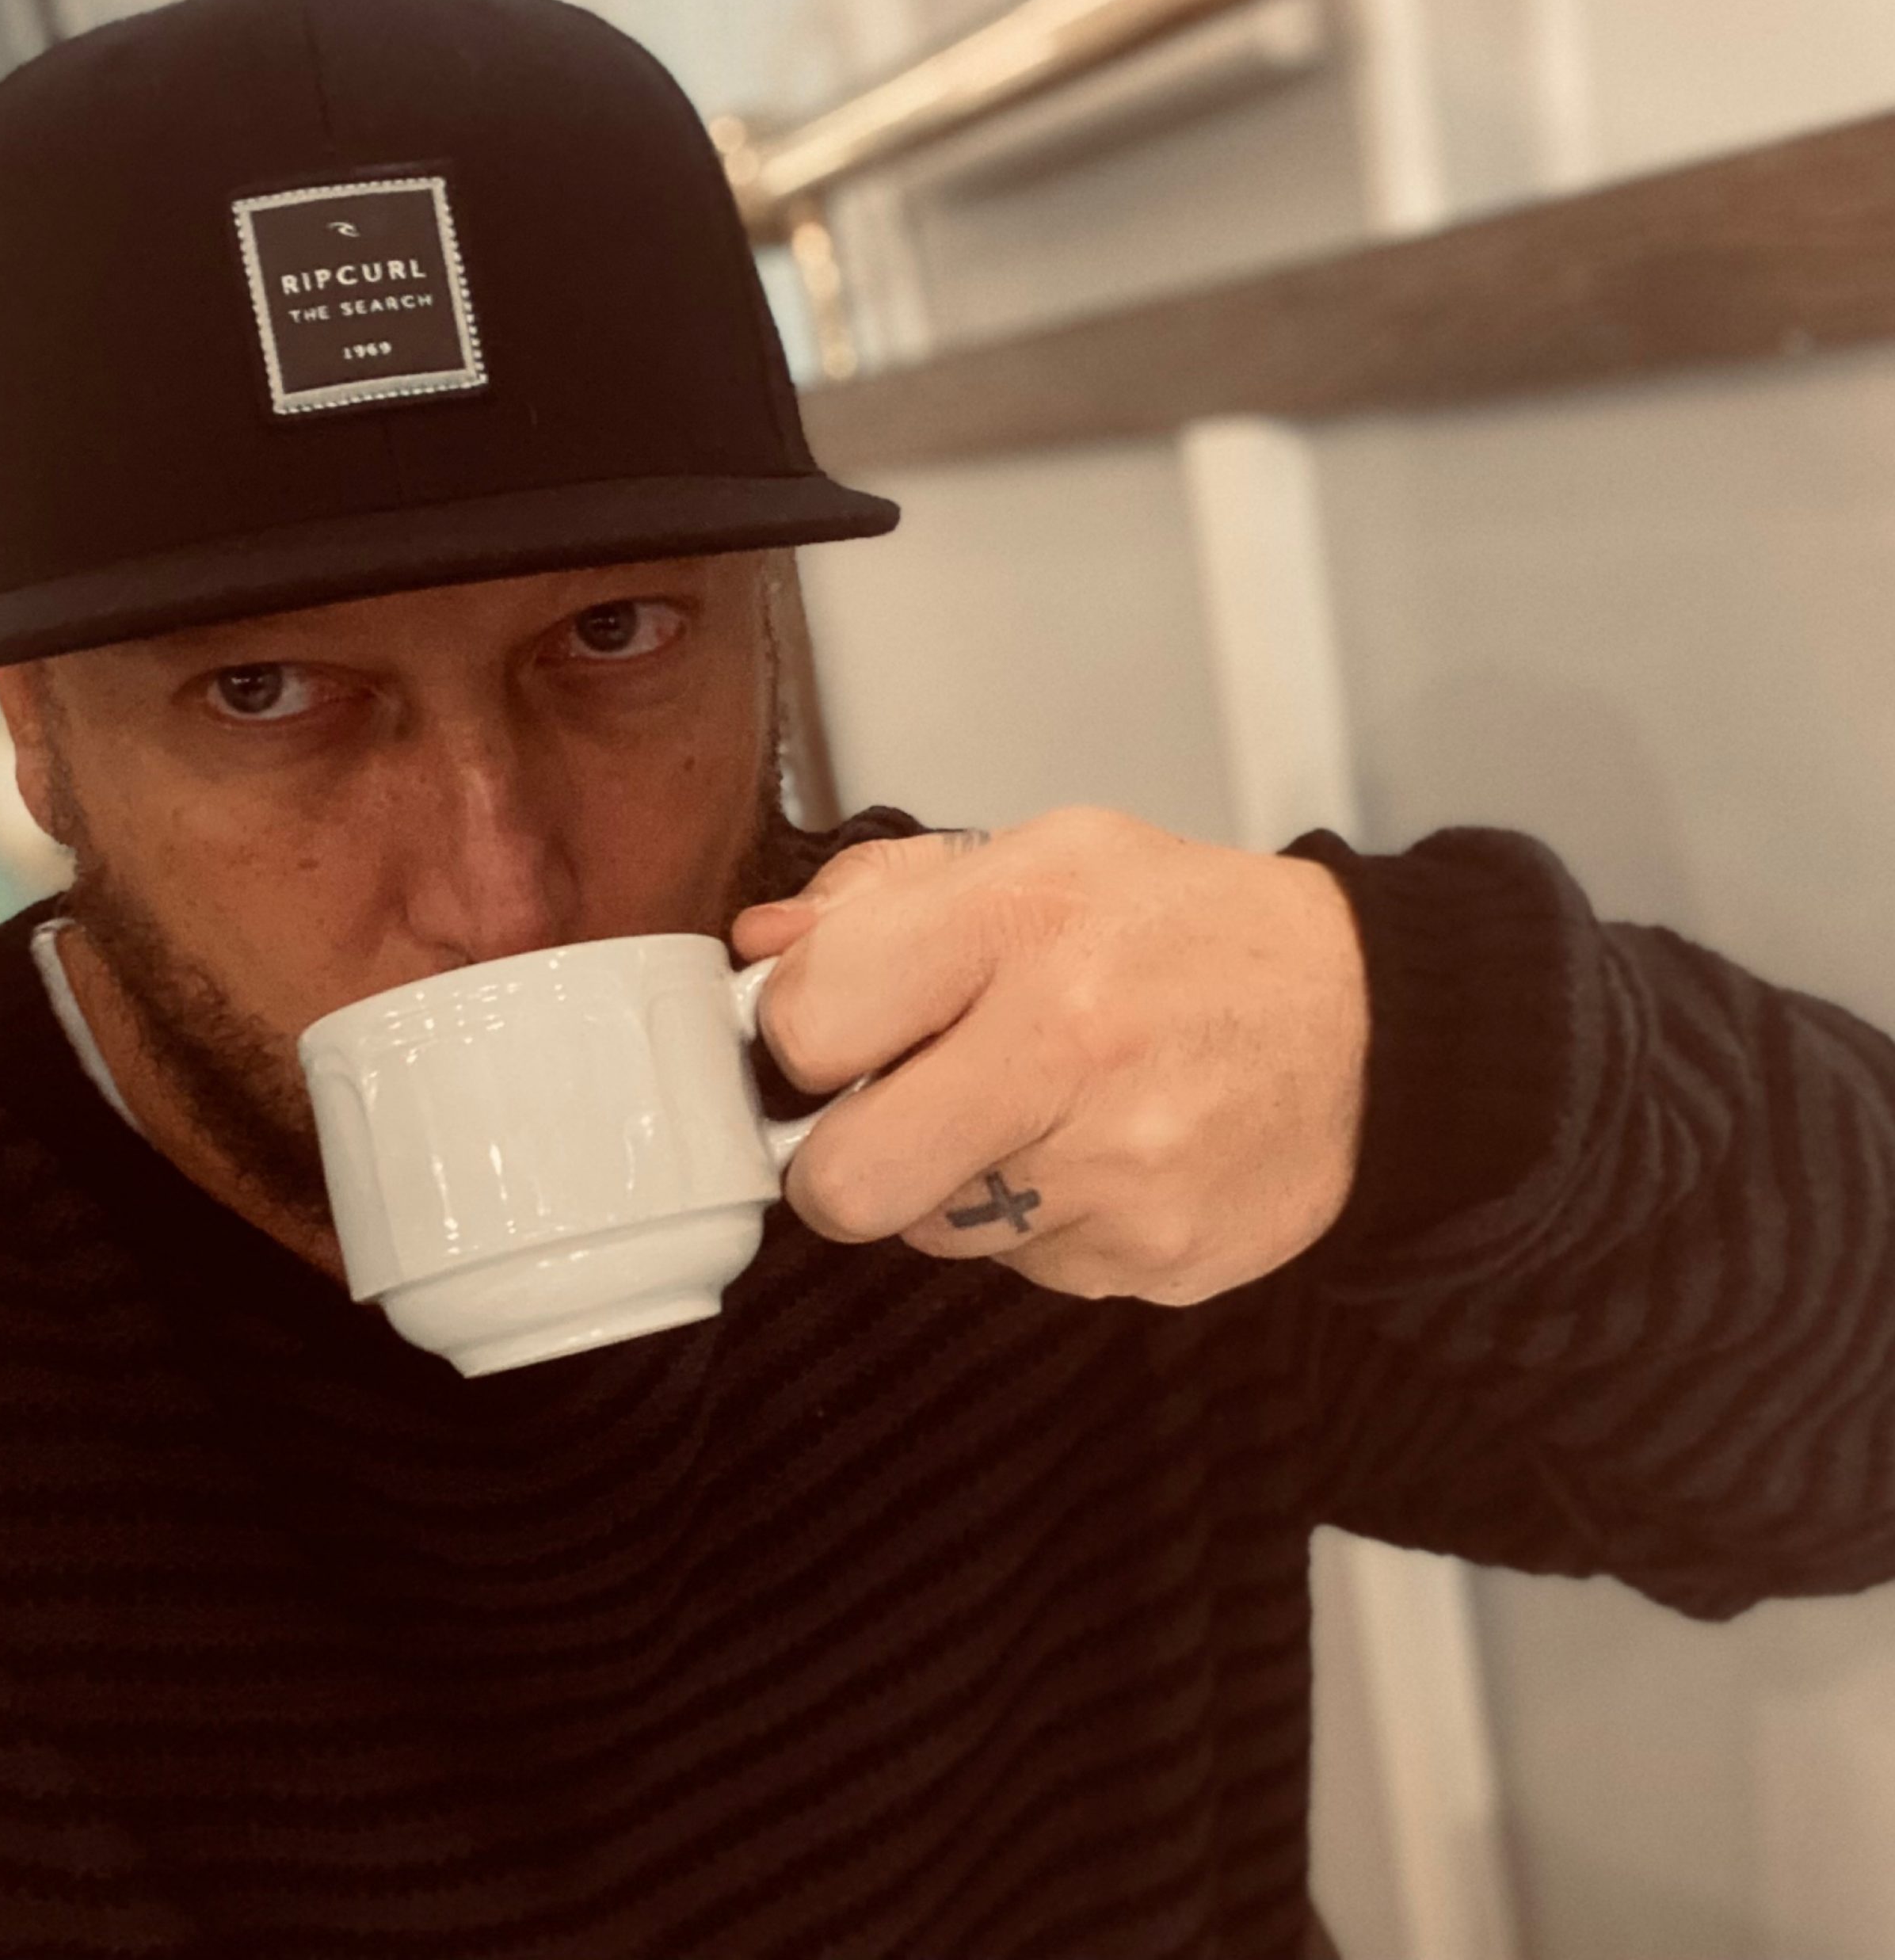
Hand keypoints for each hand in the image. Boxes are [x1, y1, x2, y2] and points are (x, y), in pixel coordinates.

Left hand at [728, 805, 1369, 1306]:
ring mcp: (1118, 1168)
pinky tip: (1102, 1156)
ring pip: (929, 1234)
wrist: (1365, 1021)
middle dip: (838, 1162)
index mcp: (1022, 919)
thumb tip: (760, 953)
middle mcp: (1070, 1044)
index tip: (834, 1037)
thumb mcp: (1038, 856)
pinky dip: (1041, 1223)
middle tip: (888, 1118)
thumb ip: (879, 897)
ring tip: (1035, 1115)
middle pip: (841, 1183)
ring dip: (952, 1186)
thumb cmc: (1184, 932)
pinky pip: (1024, 1269)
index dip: (798, 1041)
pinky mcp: (1155, 1257)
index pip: (807, 1025)